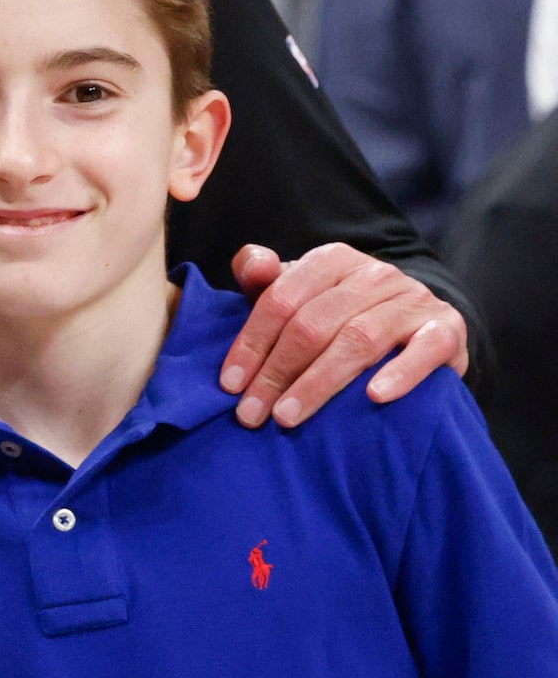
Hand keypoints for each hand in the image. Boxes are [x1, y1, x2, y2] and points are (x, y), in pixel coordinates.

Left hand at [223, 243, 468, 427]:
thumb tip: (252, 265)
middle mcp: (374, 274)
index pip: (280, 300)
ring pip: (358, 339)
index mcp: (331, 260)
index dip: (251, 344)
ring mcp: (413, 300)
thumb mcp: (302, 293)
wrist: (420, 323)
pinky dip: (400, 373)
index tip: (230, 386)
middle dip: (277, 373)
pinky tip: (374, 397)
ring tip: (288, 416)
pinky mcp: (447, 329)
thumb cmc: (344, 313)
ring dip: (319, 382)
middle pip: (313, 324)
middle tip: (252, 413)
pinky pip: (425, 349)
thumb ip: (267, 280)